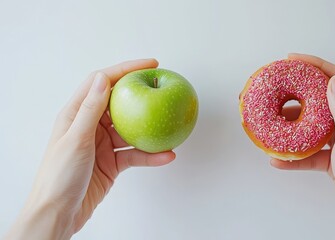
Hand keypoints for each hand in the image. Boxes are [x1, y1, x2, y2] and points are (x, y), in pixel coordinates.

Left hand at [5, 59, 175, 239]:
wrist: (59, 213)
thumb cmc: (59, 176)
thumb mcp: (76, 139)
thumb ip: (90, 109)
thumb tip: (103, 78)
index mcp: (76, 114)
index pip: (102, 82)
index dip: (125, 69)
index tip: (149, 64)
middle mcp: (90, 125)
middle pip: (120, 103)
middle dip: (142, 96)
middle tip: (163, 88)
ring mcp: (103, 144)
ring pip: (131, 130)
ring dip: (150, 130)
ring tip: (170, 125)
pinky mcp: (112, 162)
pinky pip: (135, 154)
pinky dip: (150, 155)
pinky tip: (165, 155)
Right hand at [271, 54, 334, 238]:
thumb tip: (332, 80)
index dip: (316, 66)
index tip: (293, 59)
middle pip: (323, 100)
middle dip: (299, 94)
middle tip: (278, 88)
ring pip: (314, 125)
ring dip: (294, 126)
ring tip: (274, 124)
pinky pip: (311, 151)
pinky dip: (296, 155)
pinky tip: (279, 160)